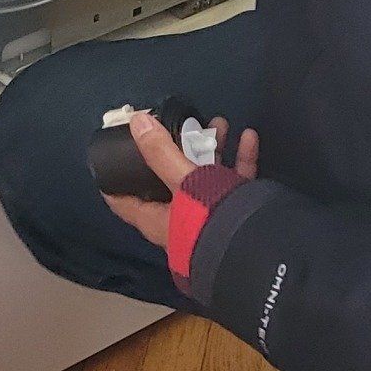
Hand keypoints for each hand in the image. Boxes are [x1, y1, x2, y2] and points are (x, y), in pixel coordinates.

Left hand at [103, 113, 260, 251]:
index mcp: (157, 219)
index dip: (115, 181)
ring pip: (206, 178)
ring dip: (213, 148)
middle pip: (170, 181)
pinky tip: (248, 137)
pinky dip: (241, 160)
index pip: (124, 202)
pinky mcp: (237, 214)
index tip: (112, 155)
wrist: (258, 249)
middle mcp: (180, 219)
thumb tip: (137, 122)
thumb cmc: (209, 218)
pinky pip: (235, 182)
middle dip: (177, 150)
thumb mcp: (182, 181)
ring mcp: (209, 218)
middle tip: (181, 126)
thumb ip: (161, 152)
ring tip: (219, 124)